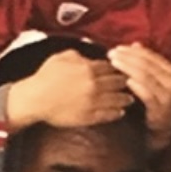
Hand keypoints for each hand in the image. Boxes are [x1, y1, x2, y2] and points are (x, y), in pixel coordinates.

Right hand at [5, 49, 131, 130]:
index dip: (119, 66)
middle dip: (126, 81)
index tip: (125, 68)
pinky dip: (116, 113)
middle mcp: (94, 84)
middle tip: (134, 83)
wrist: (35, 99)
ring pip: (116, 99)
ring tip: (131, 99)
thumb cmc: (45, 76)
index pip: (111, 66)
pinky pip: (107, 115)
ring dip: (125, 98)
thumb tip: (88, 55)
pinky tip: (121, 112)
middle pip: (117, 82)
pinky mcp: (88, 116)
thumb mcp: (61, 57)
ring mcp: (93, 101)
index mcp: (89, 68)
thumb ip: (78, 55)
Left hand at [107, 44, 170, 152]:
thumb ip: (145, 63)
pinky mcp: (161, 110)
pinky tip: (126, 81)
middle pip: (147, 65)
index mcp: (170, 71)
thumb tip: (135, 44)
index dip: (132, 51)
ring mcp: (168, 97)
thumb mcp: (151, 79)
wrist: (162, 127)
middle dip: (128, 58)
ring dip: (129, 69)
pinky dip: (137, 87)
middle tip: (111, 54)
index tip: (117, 48)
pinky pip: (148, 95)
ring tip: (114, 64)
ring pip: (147, 77)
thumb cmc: (154, 100)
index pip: (150, 56)